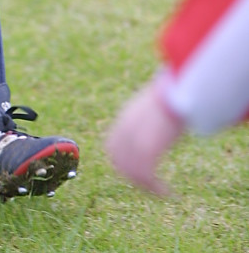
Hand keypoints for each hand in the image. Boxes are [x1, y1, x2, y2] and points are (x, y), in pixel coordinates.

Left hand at [105, 77, 183, 195]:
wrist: (174, 93)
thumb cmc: (170, 97)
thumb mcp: (152, 107)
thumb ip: (147, 119)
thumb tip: (155, 122)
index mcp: (125, 120)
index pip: (112, 147)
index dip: (121, 161)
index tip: (134, 170)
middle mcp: (124, 131)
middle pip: (119, 162)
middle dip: (132, 176)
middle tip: (149, 185)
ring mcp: (133, 140)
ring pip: (132, 172)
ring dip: (145, 185)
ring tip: (160, 191)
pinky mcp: (146, 149)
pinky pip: (146, 176)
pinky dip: (156, 188)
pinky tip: (168, 192)